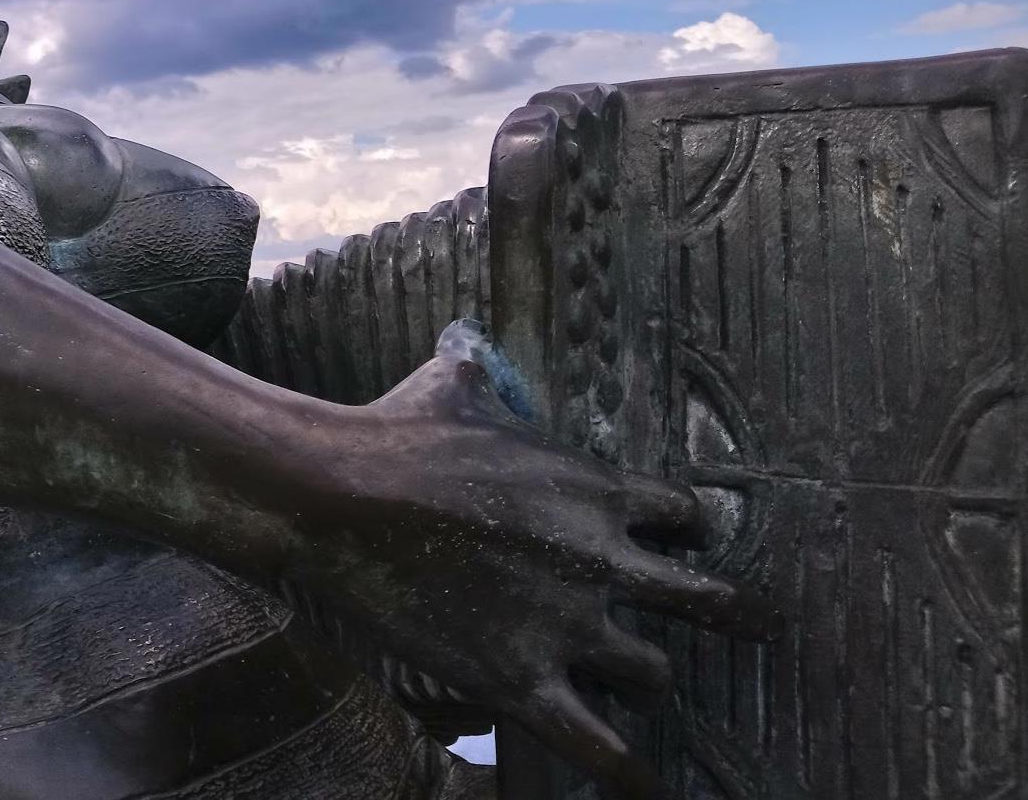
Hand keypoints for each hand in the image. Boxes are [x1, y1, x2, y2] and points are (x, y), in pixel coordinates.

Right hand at [282, 344, 773, 798]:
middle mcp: (602, 562)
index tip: (678, 538)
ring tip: (640, 683)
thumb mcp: (453, 385)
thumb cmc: (398, 434)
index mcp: (596, 490)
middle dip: (730, 614)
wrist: (343, 494)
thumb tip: (465, 346)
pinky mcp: (523, 680)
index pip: (683, 515)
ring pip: (653, 672)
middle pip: (704, 601)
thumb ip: (479, 372)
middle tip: (757, 625)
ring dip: (647, 676)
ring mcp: (568, 628)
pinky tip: (649, 789)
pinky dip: (629, 773)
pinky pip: (598, 746)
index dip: (684, 529)